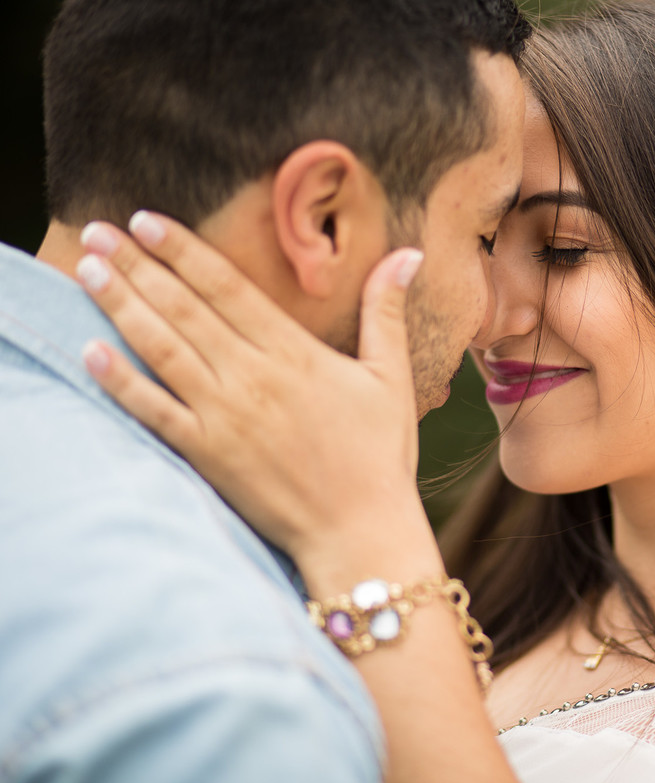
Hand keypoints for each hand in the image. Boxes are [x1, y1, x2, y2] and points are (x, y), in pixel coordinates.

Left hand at [75, 212, 435, 575]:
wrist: (359, 530)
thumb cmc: (380, 455)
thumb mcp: (391, 376)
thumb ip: (387, 311)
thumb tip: (408, 254)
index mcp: (294, 353)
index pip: (226, 287)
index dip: (183, 250)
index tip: (148, 221)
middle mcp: (252, 377)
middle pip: (183, 308)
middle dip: (137, 265)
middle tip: (101, 231)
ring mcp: (224, 416)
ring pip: (161, 349)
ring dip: (120, 306)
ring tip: (87, 270)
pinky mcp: (207, 454)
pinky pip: (153, 411)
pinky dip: (120, 381)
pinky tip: (91, 351)